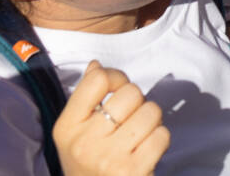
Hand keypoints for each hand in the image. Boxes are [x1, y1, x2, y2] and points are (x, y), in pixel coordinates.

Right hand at [54, 62, 169, 175]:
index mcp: (67, 128)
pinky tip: (146, 151)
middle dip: (137, 101)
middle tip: (129, 119)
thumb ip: (84, 98)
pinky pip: (162, 135)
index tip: (117, 90)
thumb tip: (96, 65)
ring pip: (151, 111)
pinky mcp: (134, 172)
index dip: (116, 77)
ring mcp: (109, 159)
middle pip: (130, 93)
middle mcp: (85, 143)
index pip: (97, 79)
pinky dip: (159, 140)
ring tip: (138, 135)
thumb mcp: (75, 133)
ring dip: (151, 120)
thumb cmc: (87, 163)